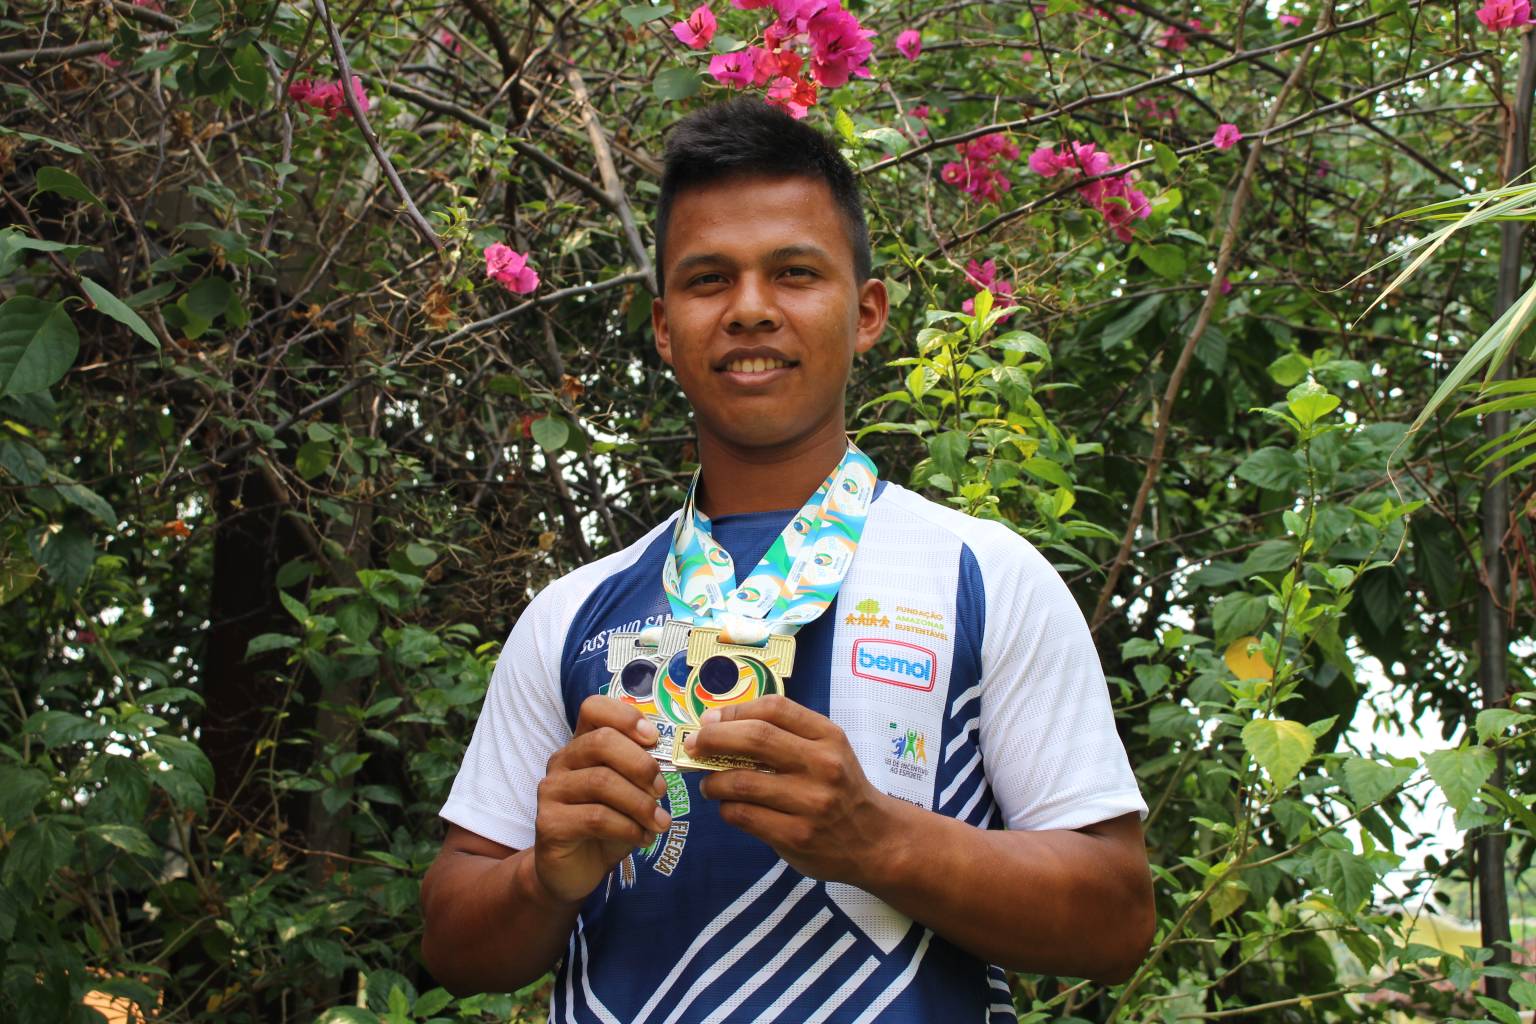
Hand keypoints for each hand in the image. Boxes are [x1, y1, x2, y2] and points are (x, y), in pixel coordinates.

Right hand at [533, 695, 670, 903]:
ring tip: (660, 822)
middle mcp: (562, 760)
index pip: (593, 708)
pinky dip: (628, 828)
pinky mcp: (549, 822)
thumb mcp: (630, 793)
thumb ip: (642, 772)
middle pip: (602, 742)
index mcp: (582, 744)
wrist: (574, 870)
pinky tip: (642, 838)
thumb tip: (670, 761)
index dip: (626, 716)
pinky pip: (596, 817)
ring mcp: (551, 790)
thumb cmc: (608, 825)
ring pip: (602, 781)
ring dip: (641, 803)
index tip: (654, 740)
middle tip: (663, 790)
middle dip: (642, 765)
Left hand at [685, 695, 900, 885]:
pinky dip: (726, 808)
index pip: (775, 708)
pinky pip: (743, 815)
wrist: (875, 840)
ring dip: (713, 781)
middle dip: (713, 738)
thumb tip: (719, 724)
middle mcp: (823, 766)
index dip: (735, 710)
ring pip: (741, 782)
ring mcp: (810, 803)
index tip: (710, 719)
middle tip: (693, 744)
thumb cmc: (841, 788)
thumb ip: (786, 734)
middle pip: (754, 739)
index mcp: (828, 736)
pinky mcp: (796, 836)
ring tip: (709, 783)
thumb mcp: (828, 750)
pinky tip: (728, 806)